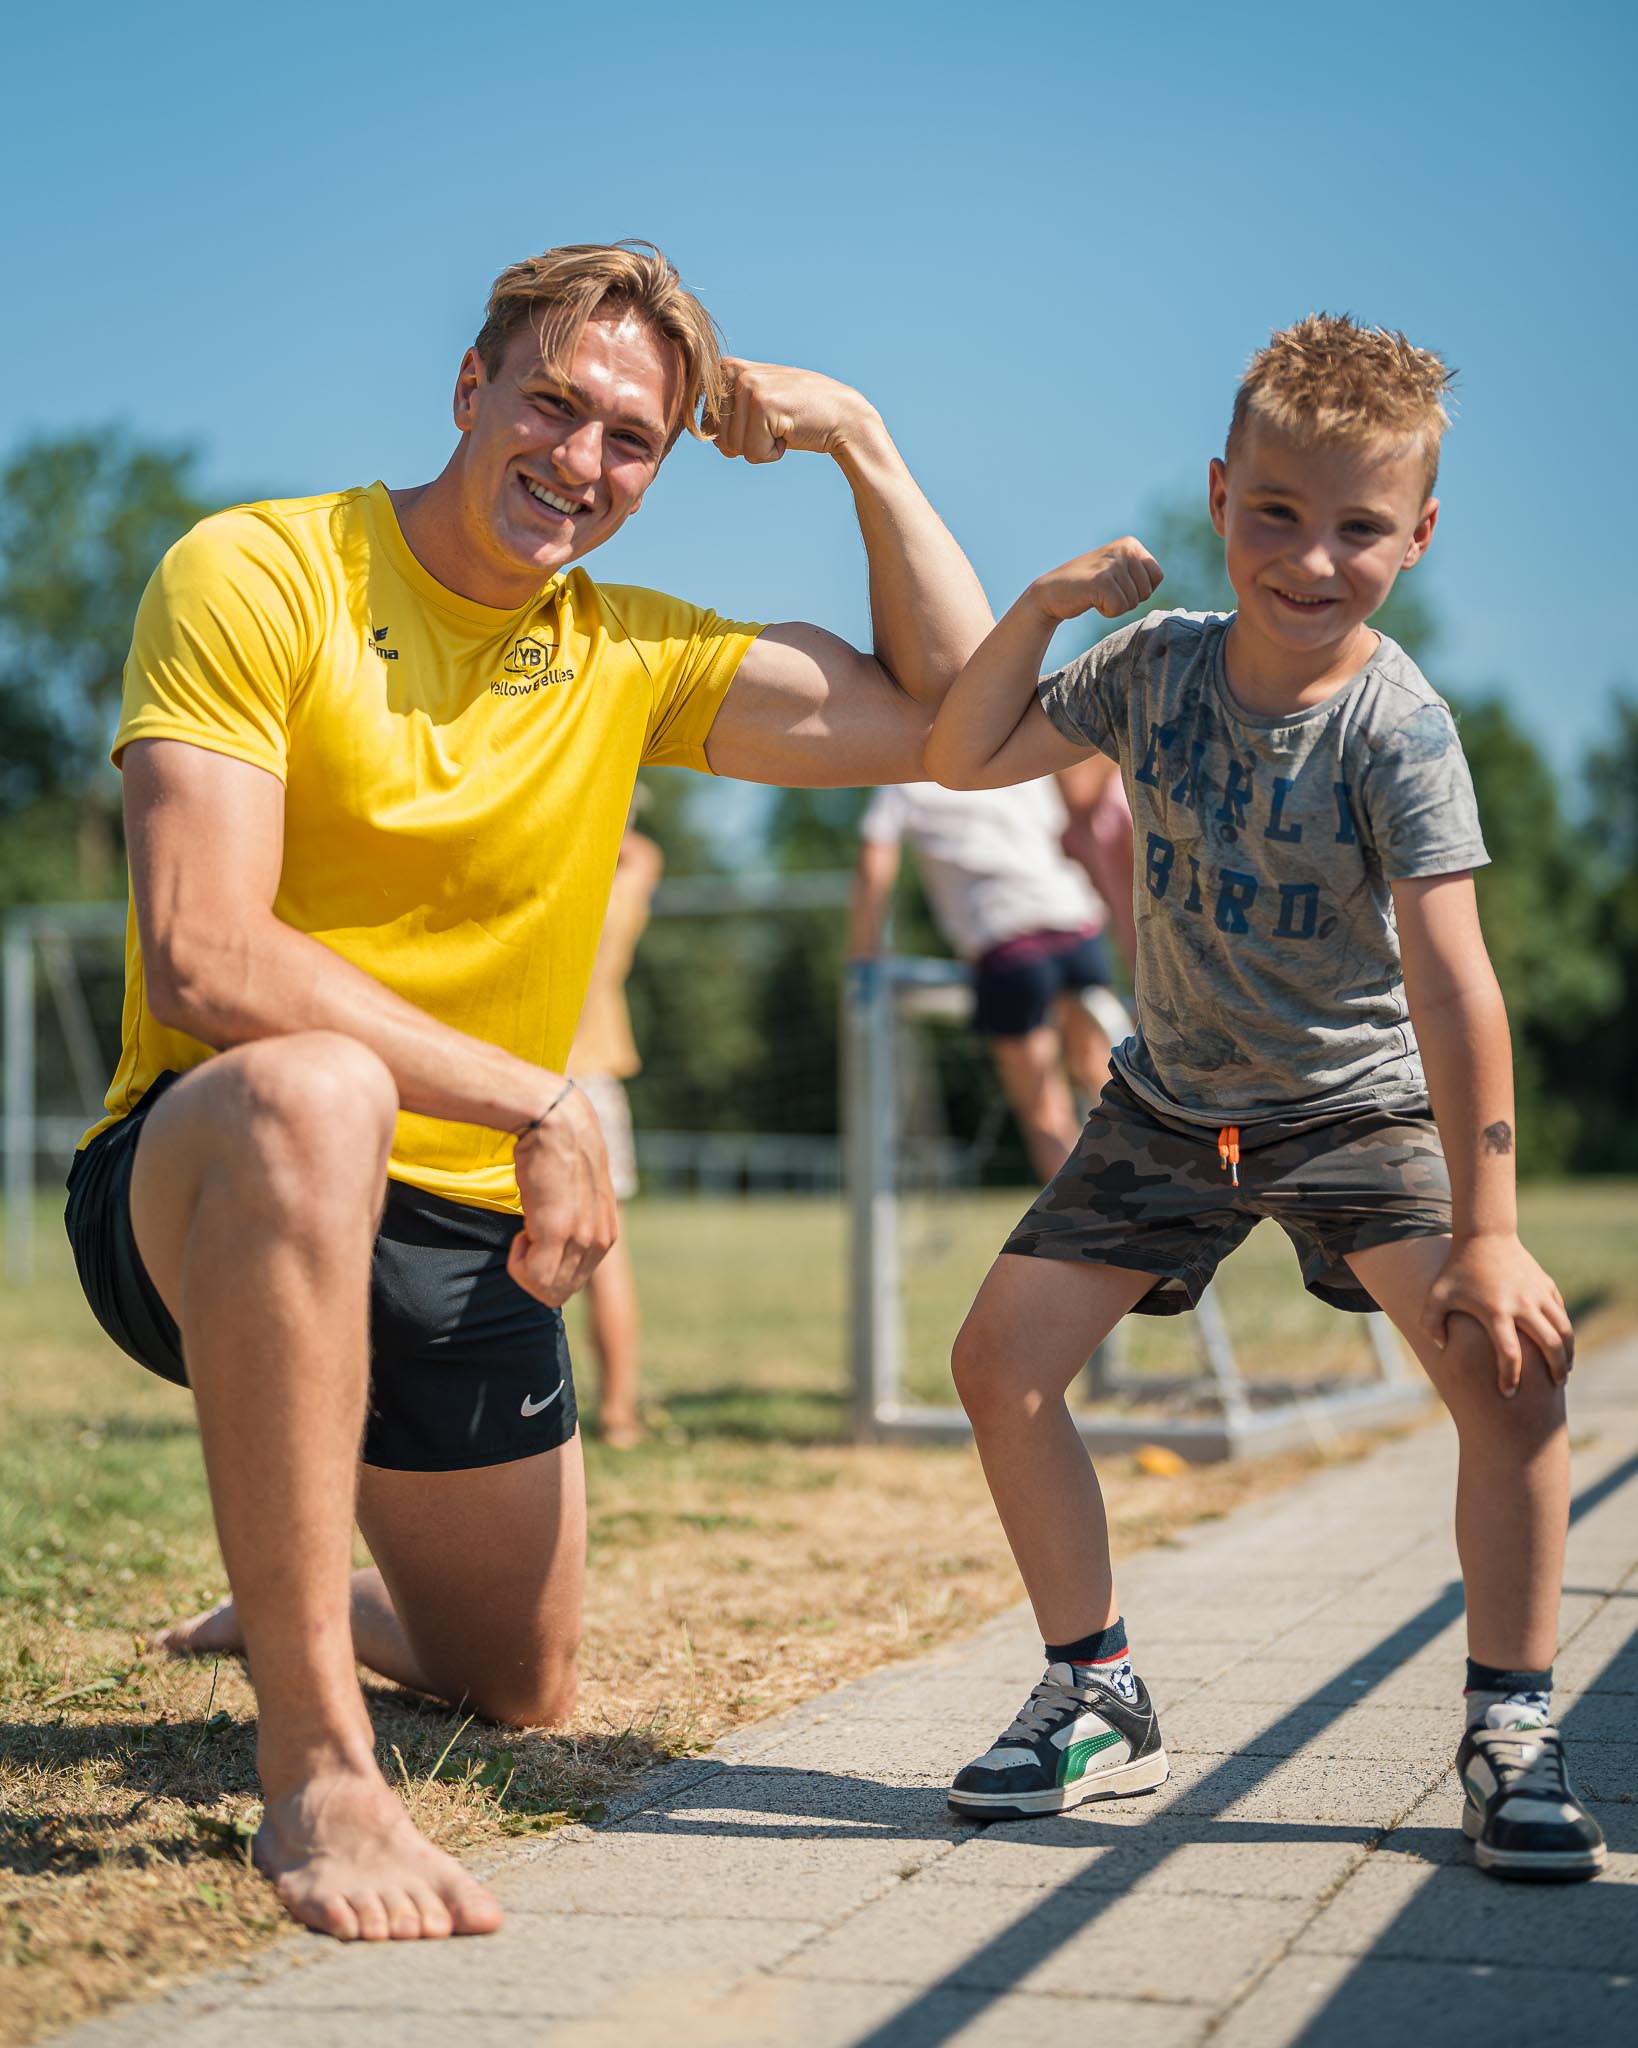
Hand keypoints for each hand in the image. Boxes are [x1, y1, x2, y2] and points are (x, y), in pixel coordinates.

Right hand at [507, 1085, 618, 1306]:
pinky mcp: (558, 1231)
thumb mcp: (578, 1193)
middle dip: (534, 1275)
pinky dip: (517, 1262)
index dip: (547, 1268)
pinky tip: (520, 1231)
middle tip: (525, 1239)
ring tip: (524, 1231)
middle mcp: (600, 1240)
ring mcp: (582, 1237)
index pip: (575, 1281)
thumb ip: (576, 1219)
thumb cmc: (558, 1151)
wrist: (555, 1119)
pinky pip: (534, 1276)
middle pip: (561, 1292)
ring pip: (547, 1289)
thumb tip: (552, 1238)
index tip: (536, 1238)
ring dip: (524, 1267)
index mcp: (606, 1234)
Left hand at [709, 358, 877, 464]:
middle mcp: (733, 372)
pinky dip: (772, 453)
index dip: (734, 435)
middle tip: (775, 424)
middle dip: (746, 443)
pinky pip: (752, 453)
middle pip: (716, 438)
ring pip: (733, 448)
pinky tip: (790, 432)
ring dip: (761, 448)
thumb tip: (699, 431)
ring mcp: (748, 386)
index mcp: (726, 368)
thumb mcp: (756, 400)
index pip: (705, 425)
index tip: (760, 420)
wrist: (842, 416)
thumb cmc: (798, 414)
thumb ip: (726, 408)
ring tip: (783, 426)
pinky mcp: (762, 405)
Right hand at [1029, 539, 1162, 624]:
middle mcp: (1124, 549)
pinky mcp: (1101, 580)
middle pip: (1146, 592)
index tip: (1117, 585)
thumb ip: (1140, 573)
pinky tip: (1091, 600)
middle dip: (1127, 600)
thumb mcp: (1119, 571)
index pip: (1157, 577)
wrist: (1051, 592)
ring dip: (1114, 606)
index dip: (1139, 590)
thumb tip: (1163, 584)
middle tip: (1104, 592)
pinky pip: (1118, 609)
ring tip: (1096, 594)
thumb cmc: (1088, 587)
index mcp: (1131, 544)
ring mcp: (1112, 564)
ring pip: (1132, 603)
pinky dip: (1106, 612)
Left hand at [1421, 1234, 1574, 1394]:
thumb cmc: (1457, 1269)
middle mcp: (1521, 1304)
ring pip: (1563, 1330)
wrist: (1485, 1234)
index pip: (1509, 1353)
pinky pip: (1561, 1314)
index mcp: (1495, 1311)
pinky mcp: (1546, 1285)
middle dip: (1555, 1370)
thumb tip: (1441, 1348)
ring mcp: (1538, 1294)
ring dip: (1567, 1353)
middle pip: (1549, 1344)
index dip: (1510, 1377)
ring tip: (1564, 1371)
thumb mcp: (1436, 1295)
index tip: (1508, 1393)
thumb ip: (1431, 1324)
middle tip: (1555, 1387)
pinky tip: (1561, 1345)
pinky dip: (1564, 1332)